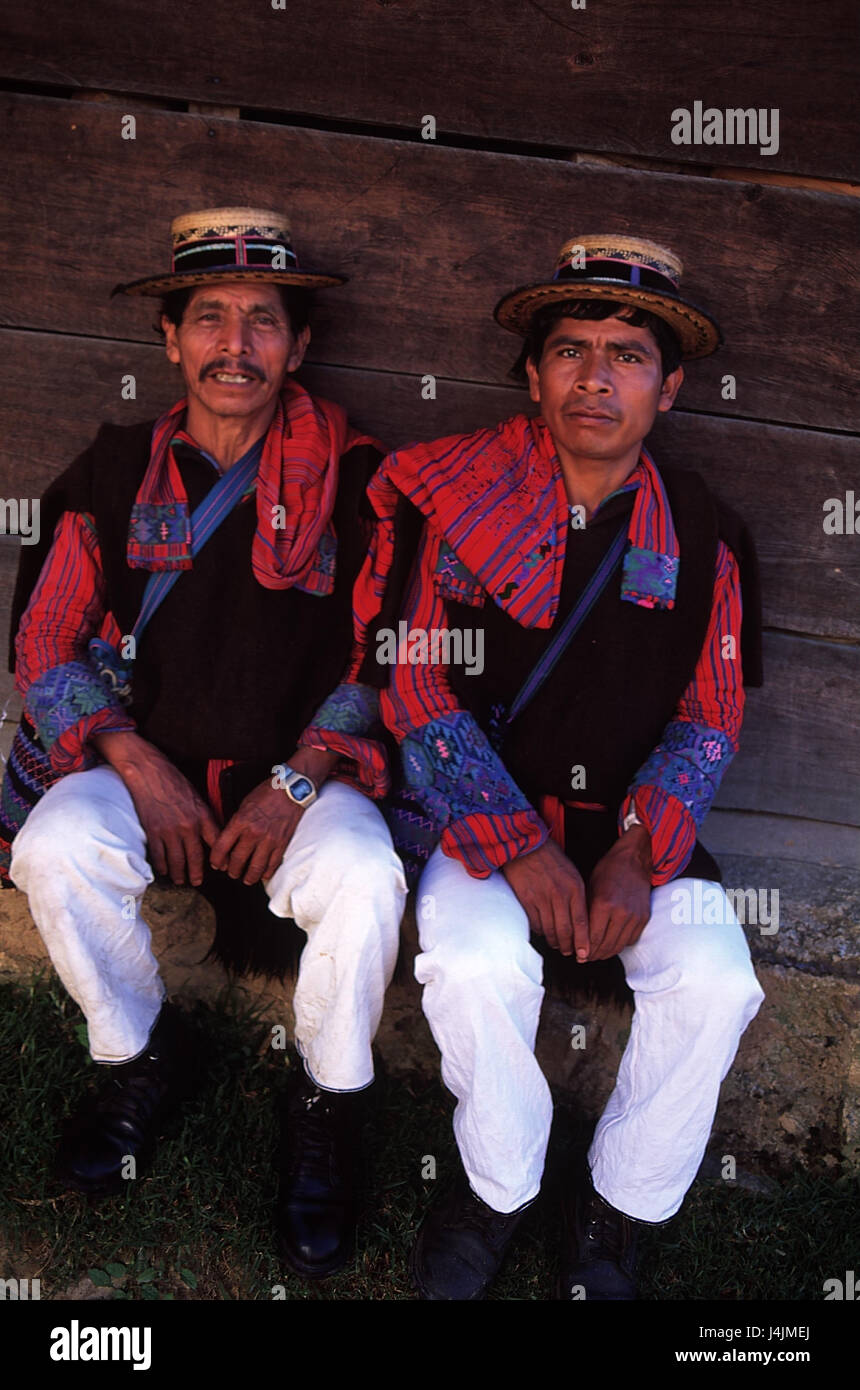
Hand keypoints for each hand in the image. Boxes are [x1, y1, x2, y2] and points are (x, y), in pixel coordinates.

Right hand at [93, 730, 219, 886]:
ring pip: (177, 861)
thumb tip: (212, 835)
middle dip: (197, 873)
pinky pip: (159, 856)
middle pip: (196, 857)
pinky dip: (162, 866)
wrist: (150, 773)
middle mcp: (189, 826)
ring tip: (180, 880)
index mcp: (203, 816)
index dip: (220, 859)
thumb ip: (205, 817)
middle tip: (197, 882)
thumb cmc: (174, 782)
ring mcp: (170, 831)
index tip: (221, 868)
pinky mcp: (154, 832)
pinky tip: (164, 870)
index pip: (216, 843)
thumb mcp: (197, 798)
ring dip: (179, 874)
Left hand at [209, 746, 337, 884]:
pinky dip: (266, 873)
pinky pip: (272, 865)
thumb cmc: (267, 793)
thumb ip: (236, 823)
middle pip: (237, 861)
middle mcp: (253, 832)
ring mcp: (269, 840)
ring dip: (249, 877)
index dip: (216, 860)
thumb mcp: (244, 804)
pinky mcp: (282, 843)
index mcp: (241, 821)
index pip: (222, 847)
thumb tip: (229, 840)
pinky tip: (263, 874)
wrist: (291, 789)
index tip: (216, 864)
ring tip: (246, 879)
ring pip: (255, 868)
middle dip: (232, 871)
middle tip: (232, 873)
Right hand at [501, 838, 588, 958]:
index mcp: (574, 888)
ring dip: (555, 942)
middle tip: (571, 953)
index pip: (582, 922)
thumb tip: (581, 921)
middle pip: (566, 931)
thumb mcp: (572, 874)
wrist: (526, 846)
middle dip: (569, 946)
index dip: (584, 942)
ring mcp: (542, 898)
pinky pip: (536, 924)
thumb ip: (577, 896)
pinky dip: (541, 932)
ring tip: (558, 945)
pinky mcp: (527, 900)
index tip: (585, 954)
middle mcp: (559, 895)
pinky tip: (544, 932)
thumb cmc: (551, 859)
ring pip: (550, 930)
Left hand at [586, 823, 652, 959]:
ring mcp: (635, 916)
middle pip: (605, 946)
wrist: (634, 860)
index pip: (591, 938)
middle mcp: (621, 913)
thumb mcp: (589, 888)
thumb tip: (576, 936)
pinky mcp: (644, 918)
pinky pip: (630, 940)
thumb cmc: (608, 871)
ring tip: (596, 954)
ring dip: (606, 953)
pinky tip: (611, 944)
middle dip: (593, 955)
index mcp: (603, 904)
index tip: (577, 955)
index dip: (583, 950)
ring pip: (618, 946)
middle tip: (585, 958)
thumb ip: (585, 913)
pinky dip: (620, 945)